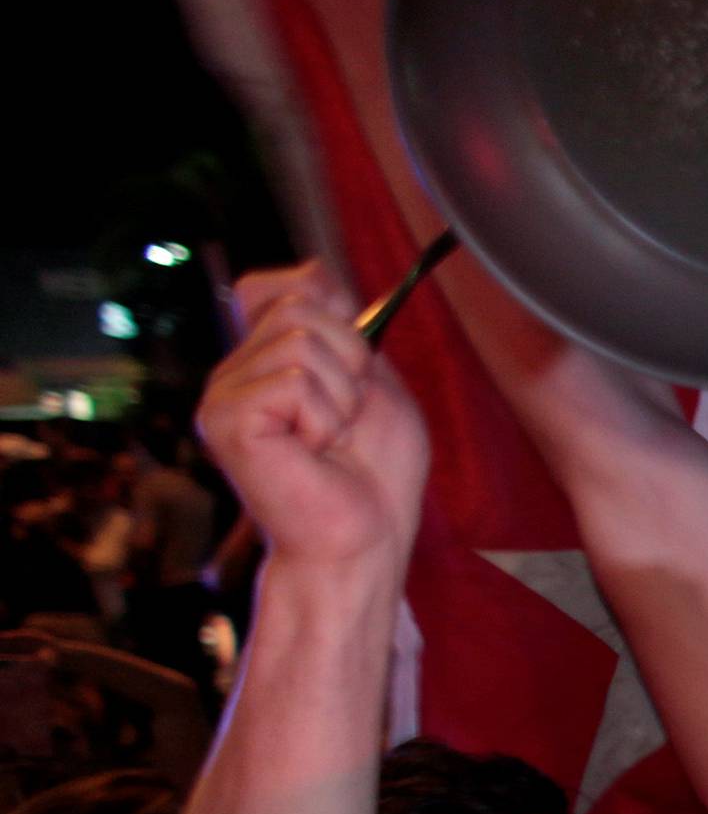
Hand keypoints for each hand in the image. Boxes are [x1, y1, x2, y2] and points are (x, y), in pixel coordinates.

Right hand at [196, 264, 429, 570]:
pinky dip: (324, 417)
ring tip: (331, 440)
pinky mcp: (228, 420)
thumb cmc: (375, 476)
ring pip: (299, 339)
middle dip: (350, 359)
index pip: (285, 284)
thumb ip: (345, 326)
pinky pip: (293, 382)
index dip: (331, 311)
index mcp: (268, 360)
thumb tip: (313, 273)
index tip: (353, 370)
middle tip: (346, 419)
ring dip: (341, 395)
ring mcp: (226, 394)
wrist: (365, 540)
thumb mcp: (376, 382)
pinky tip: (314, 453)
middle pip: (299, 302)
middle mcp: (237, 371)